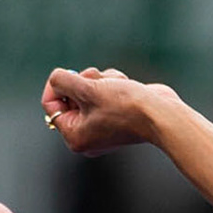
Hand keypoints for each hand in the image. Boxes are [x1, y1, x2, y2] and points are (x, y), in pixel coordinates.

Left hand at [41, 66, 171, 156]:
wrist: (162, 114)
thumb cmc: (125, 105)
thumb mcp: (86, 88)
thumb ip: (61, 80)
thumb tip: (57, 79)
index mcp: (75, 137)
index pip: (51, 104)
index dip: (56, 85)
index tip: (69, 75)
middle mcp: (87, 135)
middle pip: (69, 95)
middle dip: (83, 81)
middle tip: (95, 81)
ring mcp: (103, 125)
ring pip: (88, 89)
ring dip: (100, 80)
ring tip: (115, 85)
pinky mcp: (117, 114)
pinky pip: (104, 91)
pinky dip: (112, 83)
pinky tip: (126, 87)